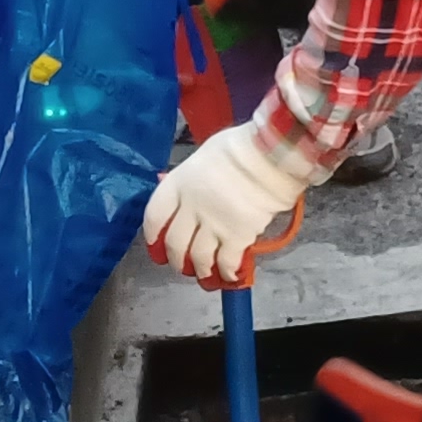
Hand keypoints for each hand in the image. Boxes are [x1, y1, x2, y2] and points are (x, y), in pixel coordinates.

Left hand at [142, 123, 299, 285]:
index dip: (152, 234)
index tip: (156, 244)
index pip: (155, 216)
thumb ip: (191, 178)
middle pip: (175, 244)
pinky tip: (229, 275)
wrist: (270, 155)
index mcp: (179, 183)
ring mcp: (213, 224)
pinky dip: (227, 272)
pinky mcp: (238, 236)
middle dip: (175, 259)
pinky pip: (227, 262)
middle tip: (181, 265)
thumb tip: (184, 193)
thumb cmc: (239, 147)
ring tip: (204, 273)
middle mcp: (191, 207)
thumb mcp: (204, 156)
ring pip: (199, 258)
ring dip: (200, 269)